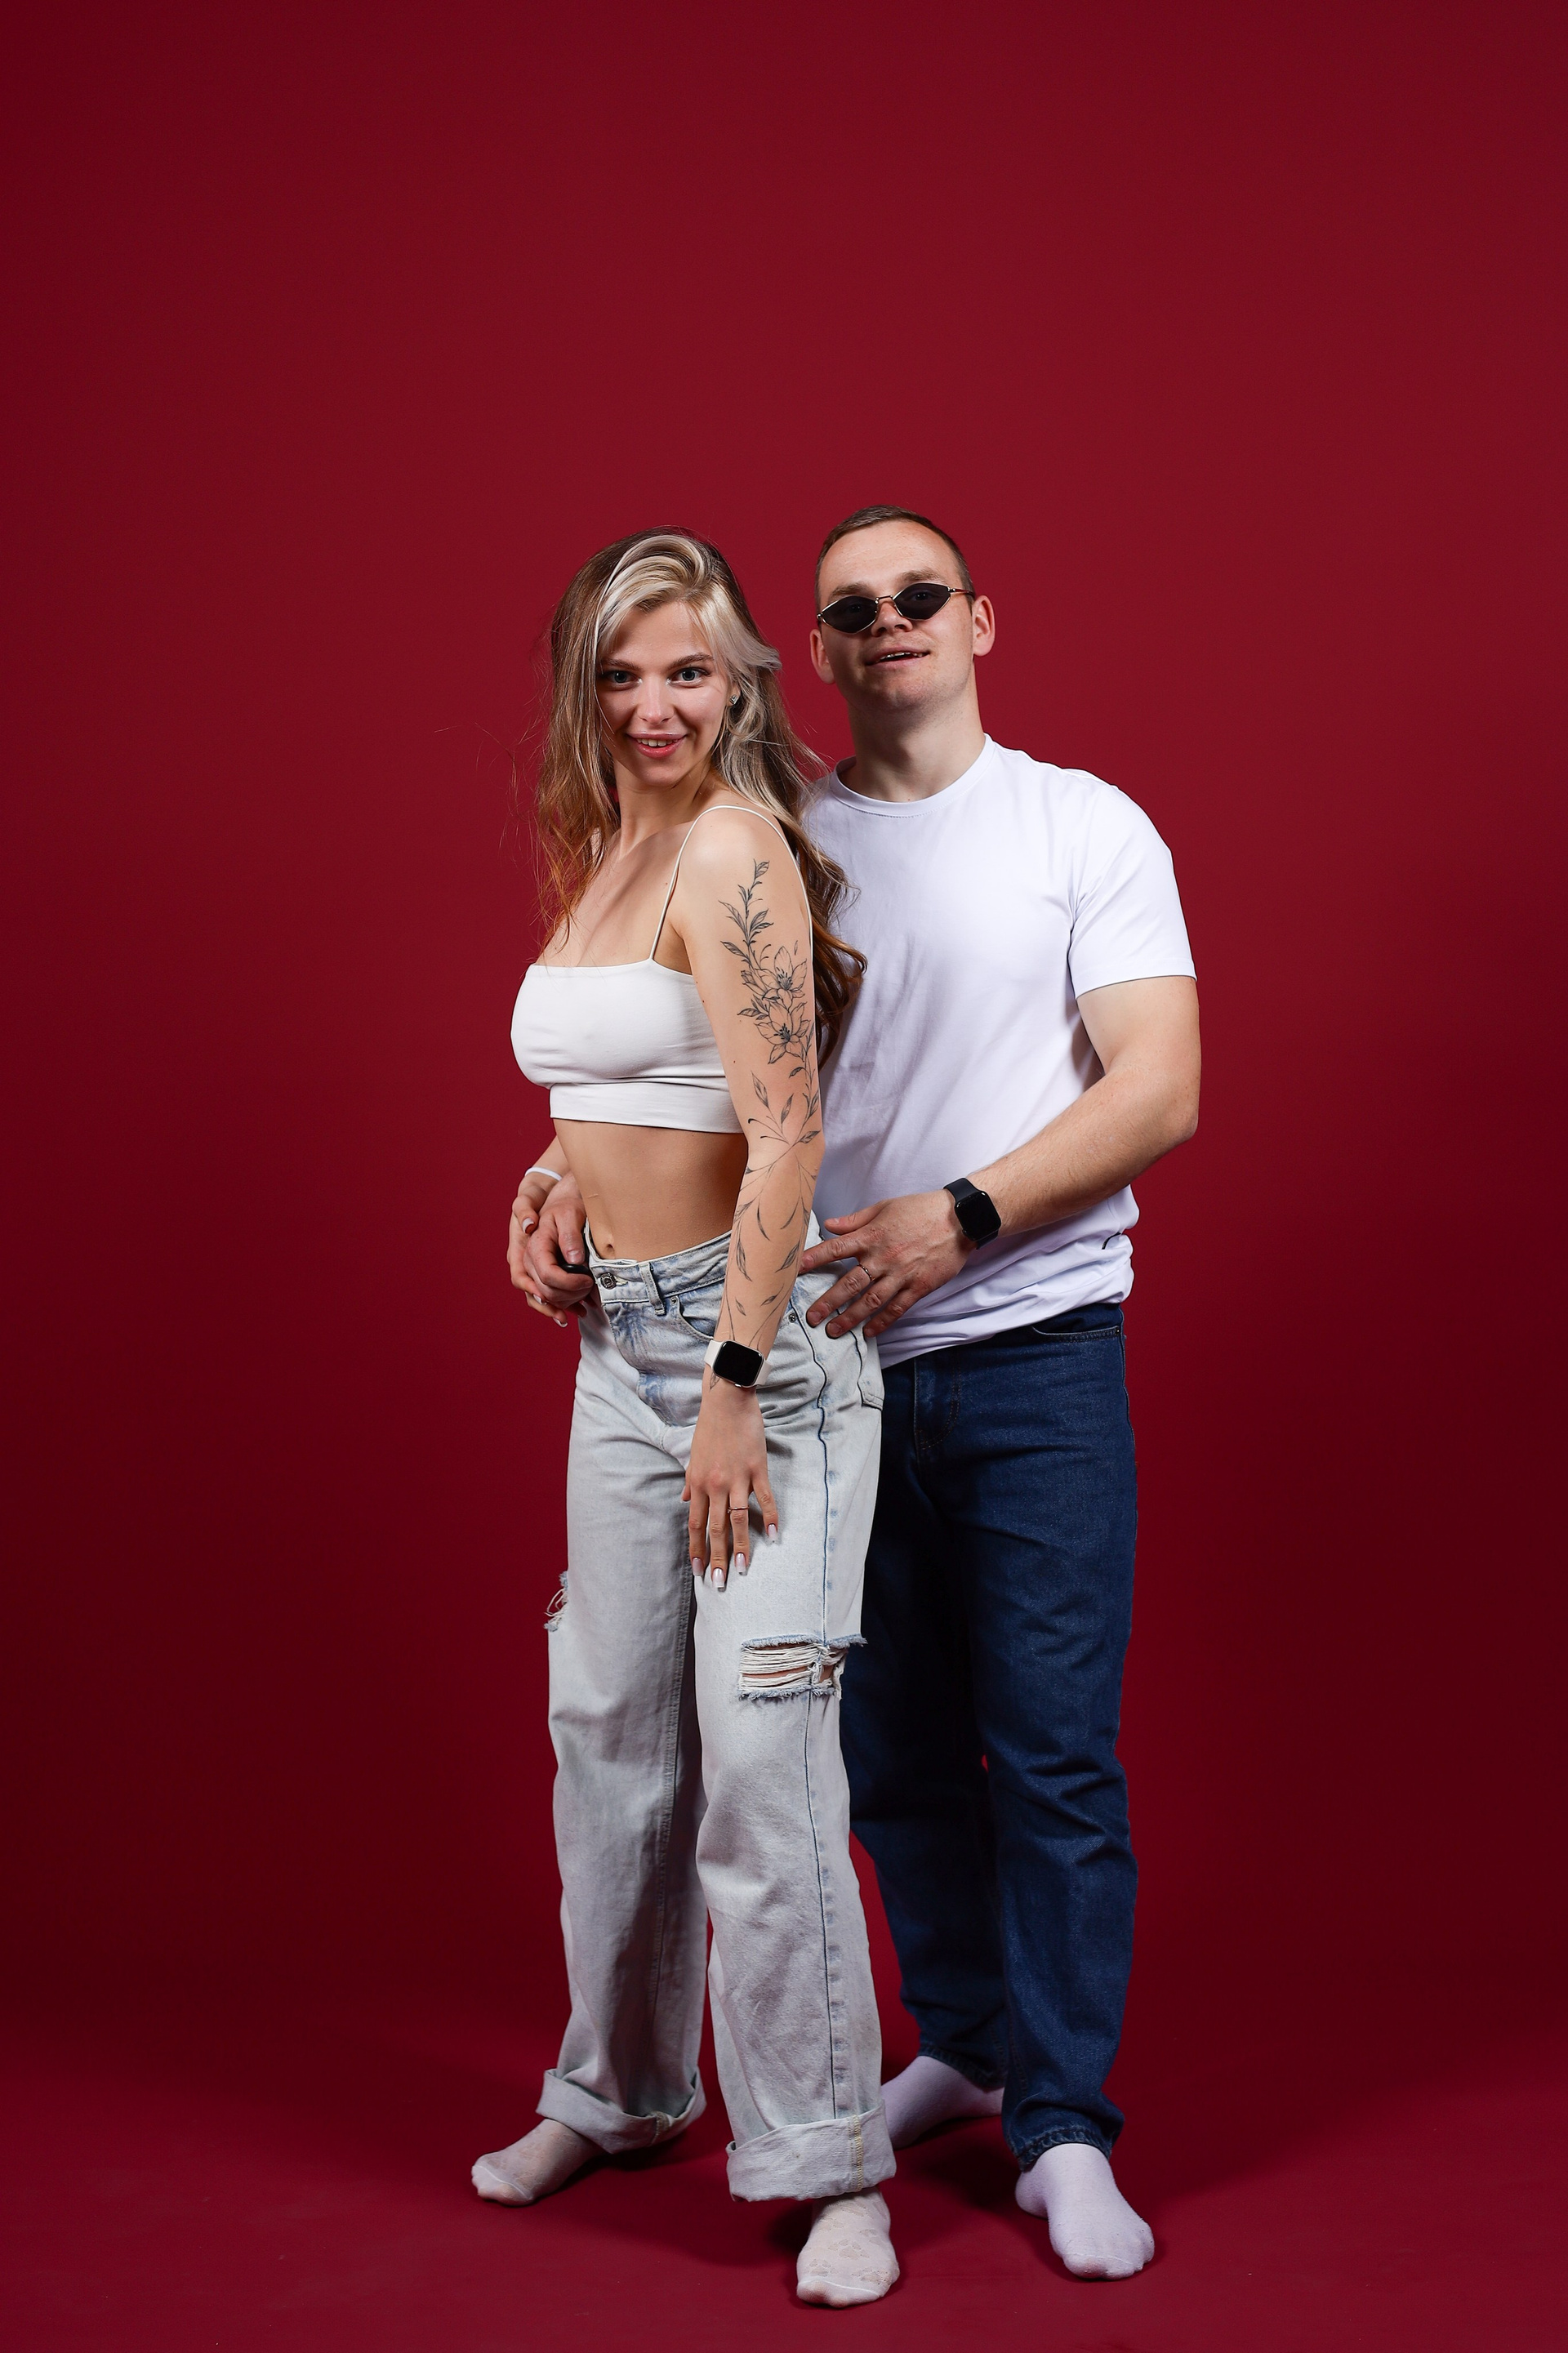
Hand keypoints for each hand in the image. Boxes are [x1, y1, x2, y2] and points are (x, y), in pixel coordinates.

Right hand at [509, 1173, 592, 1325]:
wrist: (561, 1201)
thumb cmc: (566, 1205)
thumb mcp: (570, 1213)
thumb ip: (569, 1234)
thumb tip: (574, 1259)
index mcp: (533, 1246)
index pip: (546, 1273)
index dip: (567, 1282)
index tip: (587, 1280)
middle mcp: (526, 1259)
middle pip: (539, 1290)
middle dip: (564, 1298)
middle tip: (588, 1293)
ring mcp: (531, 1268)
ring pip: (538, 1297)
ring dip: (559, 1308)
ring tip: (581, 1311)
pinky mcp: (540, 1272)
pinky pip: (544, 1295)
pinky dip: (559, 1306)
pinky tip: (579, 1310)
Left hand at [682, 1378, 778, 1590]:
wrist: (726, 1401)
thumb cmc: (709, 1427)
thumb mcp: (693, 1457)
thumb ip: (690, 1482)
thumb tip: (685, 1502)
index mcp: (698, 1483)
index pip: (696, 1524)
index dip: (697, 1548)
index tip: (699, 1570)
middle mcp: (714, 1485)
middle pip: (716, 1528)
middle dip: (717, 1557)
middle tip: (719, 1582)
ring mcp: (737, 1478)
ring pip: (738, 1519)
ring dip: (740, 1545)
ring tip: (743, 1568)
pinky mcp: (757, 1469)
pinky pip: (764, 1499)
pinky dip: (770, 1518)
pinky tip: (774, 1536)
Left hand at [800, 1191, 974, 1339]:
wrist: (960, 1218)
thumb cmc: (920, 1209)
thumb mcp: (885, 1207)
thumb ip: (855, 1220)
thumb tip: (829, 1224)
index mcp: (872, 1236)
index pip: (836, 1249)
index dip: (814, 1259)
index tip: (796, 1271)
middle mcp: (883, 1257)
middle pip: (849, 1283)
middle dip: (828, 1302)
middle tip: (811, 1317)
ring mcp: (901, 1274)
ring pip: (871, 1301)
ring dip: (850, 1318)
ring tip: (833, 1331)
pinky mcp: (919, 1287)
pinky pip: (897, 1308)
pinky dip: (882, 1322)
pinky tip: (869, 1332)